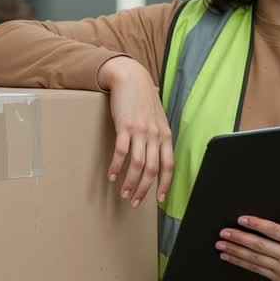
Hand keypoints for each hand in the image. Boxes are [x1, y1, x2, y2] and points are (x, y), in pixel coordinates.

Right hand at [99, 56, 173, 207]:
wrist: (131, 78)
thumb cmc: (144, 100)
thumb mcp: (158, 119)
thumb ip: (159, 137)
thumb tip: (158, 156)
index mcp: (165, 135)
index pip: (169, 166)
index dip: (164, 184)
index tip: (158, 200)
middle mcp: (155, 135)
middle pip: (152, 170)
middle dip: (143, 190)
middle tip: (134, 202)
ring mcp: (140, 131)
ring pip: (137, 165)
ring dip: (130, 183)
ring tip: (123, 193)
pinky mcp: (125, 126)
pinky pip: (121, 152)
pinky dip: (116, 166)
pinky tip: (111, 175)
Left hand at [216, 202, 279, 280]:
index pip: (273, 232)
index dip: (257, 225)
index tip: (242, 219)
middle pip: (259, 247)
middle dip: (239, 239)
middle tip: (223, 233)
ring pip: (254, 260)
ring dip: (236, 252)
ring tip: (221, 245)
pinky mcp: (279, 277)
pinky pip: (257, 270)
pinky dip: (241, 263)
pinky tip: (230, 257)